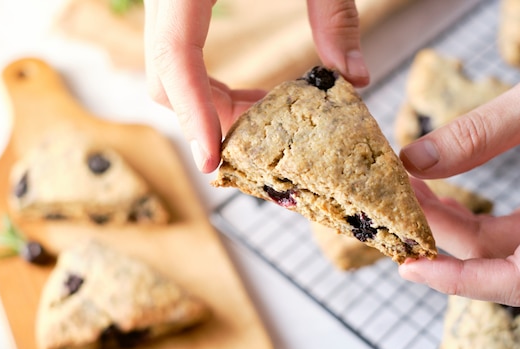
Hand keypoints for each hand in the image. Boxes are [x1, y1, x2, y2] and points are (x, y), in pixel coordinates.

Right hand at [143, 0, 368, 172]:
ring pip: (167, 70)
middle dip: (208, 117)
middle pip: (163, 76)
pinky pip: (179, 54)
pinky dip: (210, 85)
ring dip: (211, 105)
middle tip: (263, 142)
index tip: (212, 161)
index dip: (193, 114)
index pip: (175, 58)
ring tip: (265, 118)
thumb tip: (356, 78)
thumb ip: (335, 13)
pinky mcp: (179, 0)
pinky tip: (252, 93)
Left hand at [398, 29, 519, 305]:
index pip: (518, 279)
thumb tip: (414, 162)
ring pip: (506, 242)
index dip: (459, 282)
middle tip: (399, 199)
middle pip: (501, 258)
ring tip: (411, 189)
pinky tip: (442, 186)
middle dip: (443, 235)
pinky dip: (475, 209)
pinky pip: (516, 221)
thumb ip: (479, 134)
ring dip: (455, 223)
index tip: (409, 266)